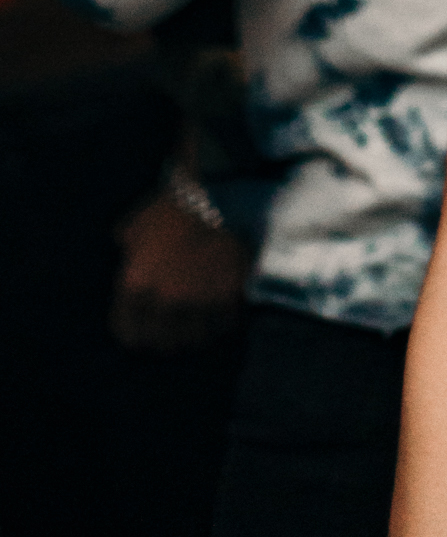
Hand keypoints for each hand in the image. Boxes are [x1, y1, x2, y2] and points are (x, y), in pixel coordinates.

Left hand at [110, 192, 250, 351]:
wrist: (221, 192)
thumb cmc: (175, 205)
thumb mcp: (136, 226)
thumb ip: (128, 249)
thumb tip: (126, 254)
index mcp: (135, 287)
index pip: (128, 333)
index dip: (138, 331)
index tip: (148, 327)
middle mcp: (164, 302)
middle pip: (164, 343)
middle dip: (170, 335)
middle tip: (180, 324)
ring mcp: (199, 304)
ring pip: (198, 339)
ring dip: (201, 331)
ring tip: (206, 318)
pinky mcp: (230, 299)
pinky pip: (227, 325)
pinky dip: (227, 320)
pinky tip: (228, 307)